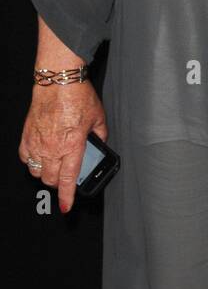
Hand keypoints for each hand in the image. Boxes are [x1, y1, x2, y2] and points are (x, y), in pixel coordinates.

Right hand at [19, 81, 107, 213]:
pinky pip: (26, 158)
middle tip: (66, 177)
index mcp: (73, 145)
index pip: (69, 179)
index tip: (67, 207)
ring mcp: (38, 143)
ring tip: (54, 165)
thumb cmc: (78, 96)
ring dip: (46, 173)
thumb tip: (99, 145)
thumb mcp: (98, 118)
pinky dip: (32, 161)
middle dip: (59, 183)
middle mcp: (53, 147)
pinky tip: (41, 155)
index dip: (67, 196)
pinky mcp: (27, 136)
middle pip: (51, 179)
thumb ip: (100, 135)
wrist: (59, 81)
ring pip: (37, 172)